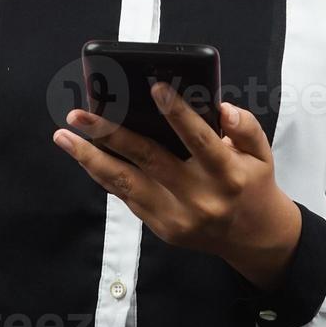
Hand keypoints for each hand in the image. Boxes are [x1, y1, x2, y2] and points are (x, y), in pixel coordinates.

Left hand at [54, 82, 302, 291]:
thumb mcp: (261, 153)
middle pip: (149, 160)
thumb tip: (223, 107)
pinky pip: (127, 197)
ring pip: (126, 183)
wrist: (252, 238)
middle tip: (79, 114)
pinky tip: (83, 154)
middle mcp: (199, 197)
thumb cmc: (253, 184)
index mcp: (227, 174)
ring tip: (64, 136)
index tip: (155, 88)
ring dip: (91, 158)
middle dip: (110, 134)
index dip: (178, 114)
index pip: (200, 140)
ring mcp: (177, 217)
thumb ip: (246, 127)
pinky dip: (103, 174)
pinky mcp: (162, 228)